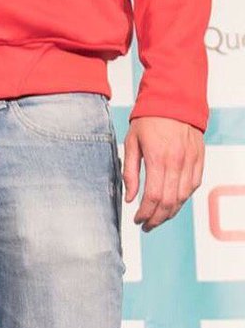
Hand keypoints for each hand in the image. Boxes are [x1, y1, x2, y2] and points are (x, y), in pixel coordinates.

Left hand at [123, 117, 203, 231]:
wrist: (173, 102)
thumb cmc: (148, 120)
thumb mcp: (131, 143)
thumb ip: (130, 172)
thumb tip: (129, 198)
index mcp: (158, 158)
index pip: (154, 196)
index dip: (146, 213)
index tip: (137, 220)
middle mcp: (177, 163)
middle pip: (170, 202)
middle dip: (157, 218)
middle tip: (146, 225)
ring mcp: (191, 163)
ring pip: (183, 198)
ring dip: (170, 212)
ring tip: (157, 218)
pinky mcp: (199, 161)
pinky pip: (193, 186)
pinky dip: (182, 199)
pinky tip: (172, 203)